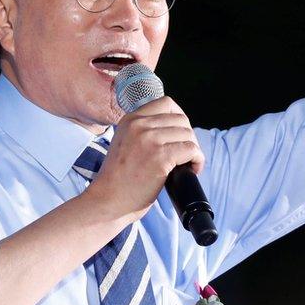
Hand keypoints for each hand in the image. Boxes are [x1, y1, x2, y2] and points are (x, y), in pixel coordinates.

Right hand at [87, 96, 204, 220]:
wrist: (107, 201)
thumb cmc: (117, 180)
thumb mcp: (124, 143)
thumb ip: (142, 132)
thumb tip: (173, 130)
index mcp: (130, 120)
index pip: (166, 103)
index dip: (180, 117)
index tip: (180, 135)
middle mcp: (139, 126)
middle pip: (181, 119)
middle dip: (188, 136)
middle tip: (185, 154)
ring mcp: (149, 140)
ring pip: (188, 134)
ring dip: (194, 150)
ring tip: (188, 164)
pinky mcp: (160, 158)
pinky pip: (191, 150)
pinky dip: (197, 160)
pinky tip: (192, 169)